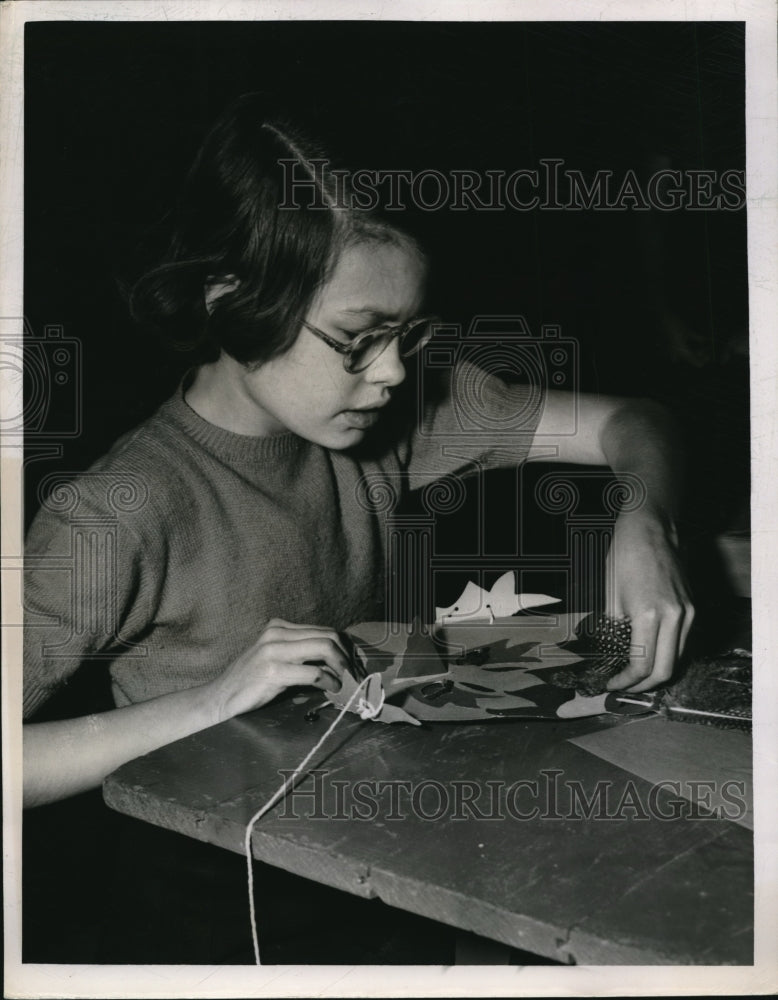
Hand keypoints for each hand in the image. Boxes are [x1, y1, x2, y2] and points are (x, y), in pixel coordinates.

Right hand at [209, 618, 348, 722]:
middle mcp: (276, 632)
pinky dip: (329, 681)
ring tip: (344, 681)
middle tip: (354, 674)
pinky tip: (331, 689)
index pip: (324, 630)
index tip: (353, 664)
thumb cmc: (251, 682)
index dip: (344, 647)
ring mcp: (273, 650)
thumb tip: (338, 660)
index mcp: (279, 626)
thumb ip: (301, 653)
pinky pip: (313, 672)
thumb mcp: (276, 658)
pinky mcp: (272, 671)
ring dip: (341, 666)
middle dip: (347, 656)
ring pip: (324, 647)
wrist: (219, 698)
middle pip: (328, 635)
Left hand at [604, 510, 693, 691]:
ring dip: (657, 672)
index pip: (642, 665)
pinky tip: (650, 653)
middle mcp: (675, 617)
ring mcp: (688, 613)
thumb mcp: (611, 597)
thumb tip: (612, 656)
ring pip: (677, 658)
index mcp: (650, 615)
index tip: (611, 684)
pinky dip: (667, 654)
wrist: (651, 530)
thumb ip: (616, 630)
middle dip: (643, 685)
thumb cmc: (624, 558)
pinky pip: (683, 642)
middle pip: (665, 670)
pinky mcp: (693, 608)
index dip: (626, 681)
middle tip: (624, 687)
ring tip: (634, 674)